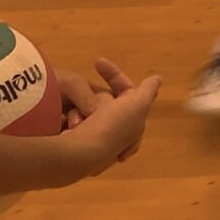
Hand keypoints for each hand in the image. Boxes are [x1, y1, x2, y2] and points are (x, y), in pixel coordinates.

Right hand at [58, 62, 159, 177]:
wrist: (77, 158)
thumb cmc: (110, 128)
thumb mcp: (136, 104)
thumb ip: (147, 91)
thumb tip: (156, 80)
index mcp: (132, 126)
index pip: (126, 91)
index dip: (114, 75)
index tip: (97, 62)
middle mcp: (114, 136)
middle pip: (103, 101)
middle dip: (95, 100)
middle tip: (89, 108)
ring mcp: (91, 143)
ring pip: (84, 110)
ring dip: (80, 112)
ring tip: (75, 122)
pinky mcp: (72, 148)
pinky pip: (67, 122)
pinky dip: (66, 120)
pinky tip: (63, 122)